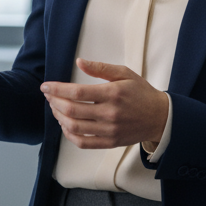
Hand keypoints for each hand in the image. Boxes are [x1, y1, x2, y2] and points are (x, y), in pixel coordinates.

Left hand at [41, 58, 168, 148]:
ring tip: (55, 108)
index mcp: (113, 94)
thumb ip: (101, 68)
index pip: (77, 92)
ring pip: (74, 127)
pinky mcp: (109, 142)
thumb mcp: (125, 73)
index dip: (57, 89)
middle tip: (48, 96)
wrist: (160, 117)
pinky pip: (83, 142)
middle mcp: (110, 113)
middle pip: (72, 110)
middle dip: (54, 102)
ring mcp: (109, 130)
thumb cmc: (141, 93)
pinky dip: (69, 134)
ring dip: (59, 117)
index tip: (46, 86)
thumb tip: (79, 62)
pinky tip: (66, 125)